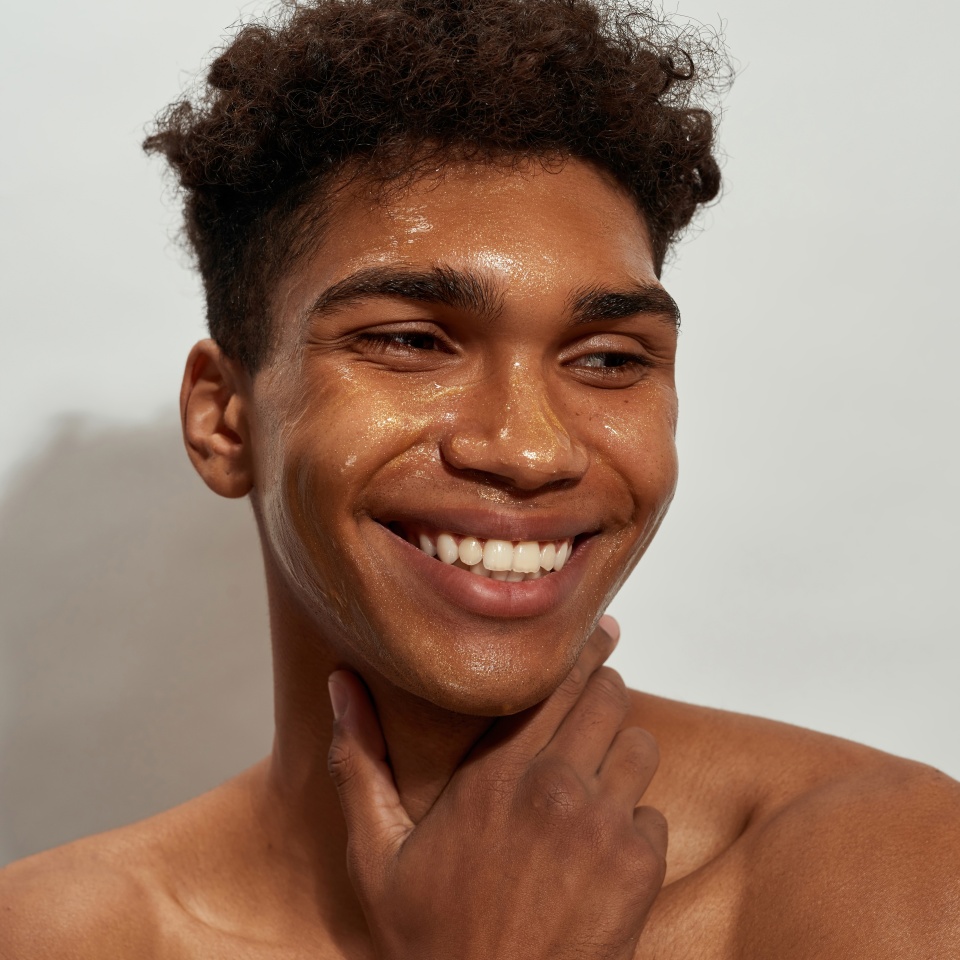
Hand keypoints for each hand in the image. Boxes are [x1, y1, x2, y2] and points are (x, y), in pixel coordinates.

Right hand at [327, 616, 665, 959]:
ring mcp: (604, 826)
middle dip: (602, 691)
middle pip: (608, 696)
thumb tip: (339, 684)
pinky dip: (635, 820)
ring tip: (596, 771)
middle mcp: (557, 787)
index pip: (557, 680)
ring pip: (639, 745)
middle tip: (593, 696)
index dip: (580, 651)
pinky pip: (653, 813)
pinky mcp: (638, 868)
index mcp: (496, 774)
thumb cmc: (430, 940)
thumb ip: (360, 762)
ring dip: (621, 752)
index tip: (591, 631)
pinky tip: (603, 845)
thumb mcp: (376, 854)